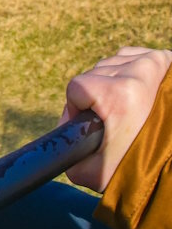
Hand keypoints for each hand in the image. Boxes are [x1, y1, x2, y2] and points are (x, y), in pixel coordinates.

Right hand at [60, 47, 171, 191]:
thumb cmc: (136, 170)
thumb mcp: (90, 170)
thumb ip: (66, 145)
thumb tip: (65, 124)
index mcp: (117, 94)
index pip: (77, 88)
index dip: (79, 110)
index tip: (94, 127)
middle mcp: (137, 72)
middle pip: (95, 75)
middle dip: (98, 98)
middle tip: (115, 123)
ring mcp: (153, 63)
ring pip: (112, 66)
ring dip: (112, 84)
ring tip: (128, 111)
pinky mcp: (164, 60)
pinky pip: (129, 57)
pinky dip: (127, 71)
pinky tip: (135, 94)